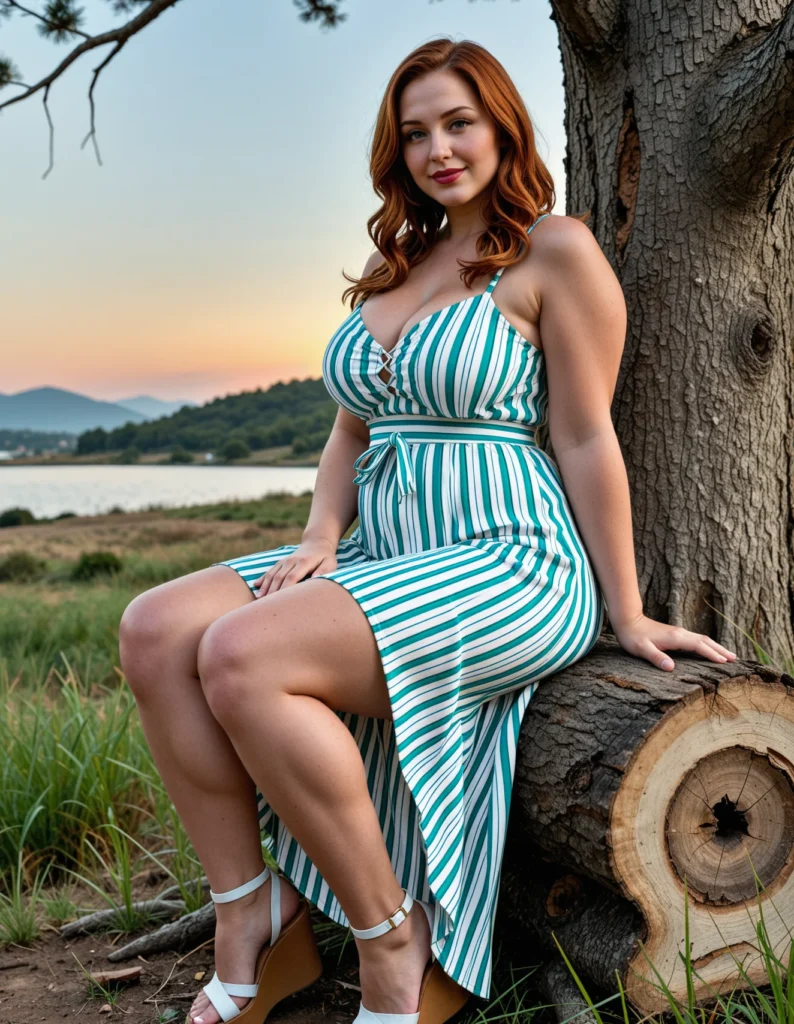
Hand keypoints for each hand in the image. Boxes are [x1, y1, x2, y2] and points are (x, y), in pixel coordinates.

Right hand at [252, 538, 337, 597]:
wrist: (316, 543)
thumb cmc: (325, 557)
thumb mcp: (330, 563)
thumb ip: (324, 571)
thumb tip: (316, 578)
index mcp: (304, 562)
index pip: (292, 577)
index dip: (285, 589)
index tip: (280, 602)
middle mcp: (291, 561)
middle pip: (279, 578)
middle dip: (272, 592)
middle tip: (266, 607)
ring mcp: (284, 561)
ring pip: (272, 575)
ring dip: (265, 587)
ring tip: (259, 600)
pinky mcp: (280, 562)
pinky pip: (270, 571)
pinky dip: (263, 579)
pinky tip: (256, 587)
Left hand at [612, 611, 736, 671]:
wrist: (627, 620)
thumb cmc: (633, 637)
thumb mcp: (641, 649)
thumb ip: (656, 658)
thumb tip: (671, 668)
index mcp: (676, 638)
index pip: (699, 646)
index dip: (712, 654)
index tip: (725, 662)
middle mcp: (680, 633)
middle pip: (705, 641)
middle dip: (720, 650)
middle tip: (735, 659)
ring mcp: (678, 633)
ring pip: (702, 639)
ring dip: (715, 646)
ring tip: (728, 655)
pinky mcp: (675, 634)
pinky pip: (696, 640)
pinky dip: (706, 645)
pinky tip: (708, 650)